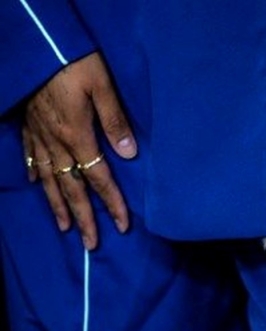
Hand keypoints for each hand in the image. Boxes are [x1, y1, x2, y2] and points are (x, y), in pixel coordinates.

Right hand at [22, 52, 136, 249]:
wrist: (39, 44)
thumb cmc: (75, 62)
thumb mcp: (103, 86)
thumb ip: (116, 121)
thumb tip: (130, 154)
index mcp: (77, 135)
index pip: (99, 178)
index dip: (111, 203)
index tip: (122, 226)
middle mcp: (57, 142)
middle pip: (72, 188)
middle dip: (83, 217)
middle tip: (91, 244)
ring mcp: (40, 135)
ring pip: (49, 178)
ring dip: (58, 205)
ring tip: (65, 228)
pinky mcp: (29, 124)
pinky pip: (31, 155)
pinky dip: (36, 173)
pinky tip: (38, 185)